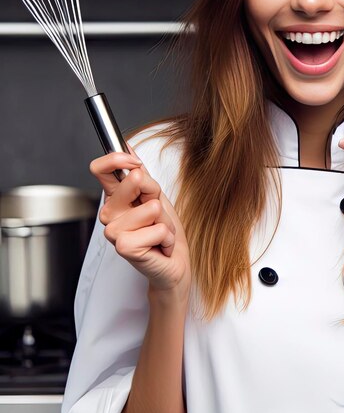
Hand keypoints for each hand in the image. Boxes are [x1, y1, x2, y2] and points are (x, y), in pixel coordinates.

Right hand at [89, 147, 190, 298]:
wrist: (173, 264)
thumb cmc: (163, 231)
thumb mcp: (156, 197)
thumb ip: (142, 176)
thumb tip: (128, 148)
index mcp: (115, 198)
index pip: (100, 169)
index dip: (117, 158)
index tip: (134, 162)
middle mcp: (110, 213)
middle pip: (134, 180)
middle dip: (156, 194)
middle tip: (156, 213)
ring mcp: (114, 232)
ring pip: (151, 207)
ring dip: (165, 221)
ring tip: (159, 232)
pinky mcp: (124, 248)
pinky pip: (157, 229)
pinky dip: (167, 236)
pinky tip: (160, 245)